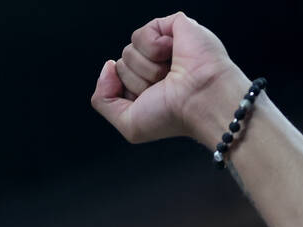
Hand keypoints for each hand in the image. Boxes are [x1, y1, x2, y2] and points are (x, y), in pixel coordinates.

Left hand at [90, 11, 245, 143]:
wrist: (199, 99)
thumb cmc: (172, 115)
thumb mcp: (128, 124)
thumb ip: (103, 100)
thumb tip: (107, 67)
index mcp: (146, 86)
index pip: (116, 80)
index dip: (129, 93)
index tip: (153, 100)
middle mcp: (154, 65)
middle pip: (121, 65)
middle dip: (138, 80)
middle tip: (165, 85)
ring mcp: (164, 45)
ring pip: (128, 50)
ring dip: (148, 67)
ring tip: (171, 73)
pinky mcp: (173, 26)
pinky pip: (142, 34)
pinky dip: (155, 48)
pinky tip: (174, 54)